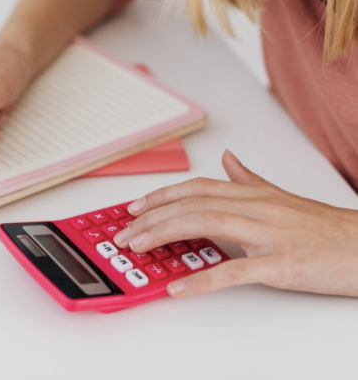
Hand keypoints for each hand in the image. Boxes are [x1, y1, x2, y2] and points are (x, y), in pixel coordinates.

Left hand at [114, 150, 357, 297]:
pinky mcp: (282, 264)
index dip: (162, 195)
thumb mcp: (280, 196)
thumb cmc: (322, 227)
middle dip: (153, 217)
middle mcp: (256, 207)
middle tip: (124, 232)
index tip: (135, 207)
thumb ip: (249, 178)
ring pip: (207, 224)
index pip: (197, 188)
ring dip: (165, 235)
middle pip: (193, 204)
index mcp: (253, 194)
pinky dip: (203, 279)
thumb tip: (227, 159)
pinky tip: (178, 287)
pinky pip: (236, 270)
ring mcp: (268, 234)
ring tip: (138, 248)